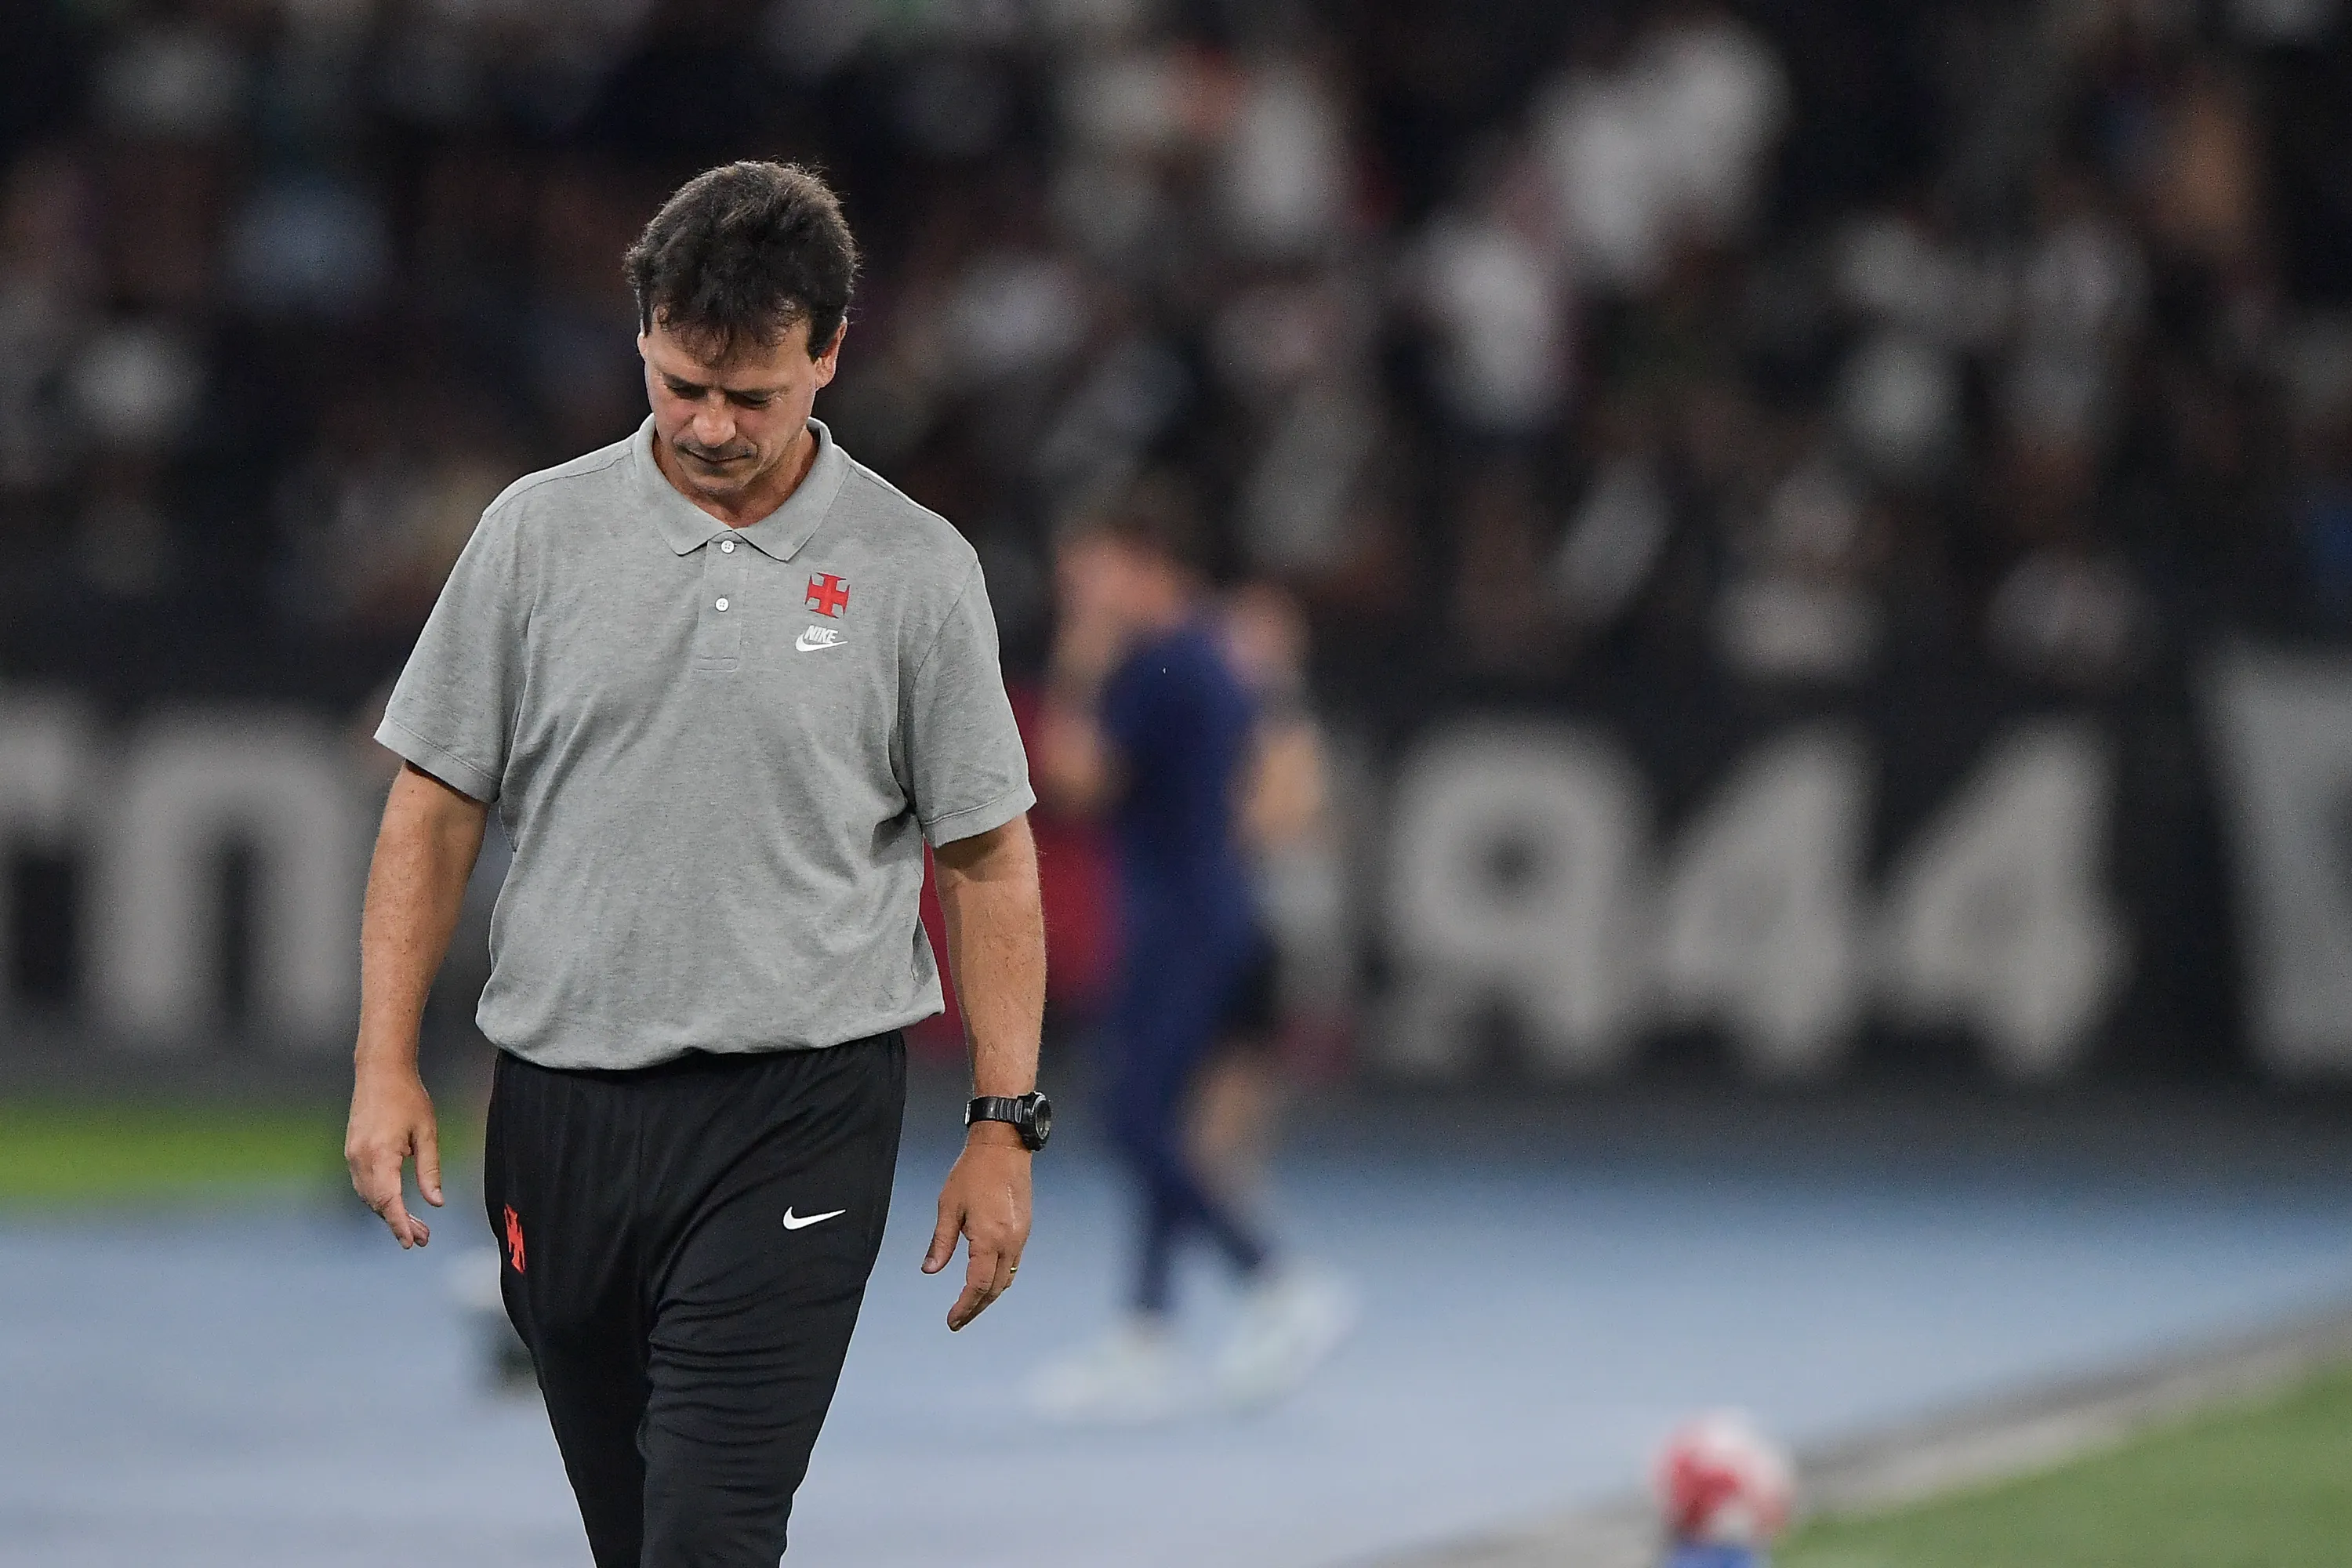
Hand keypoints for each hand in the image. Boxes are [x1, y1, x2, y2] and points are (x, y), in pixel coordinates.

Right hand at [345, 1058, 442, 1247]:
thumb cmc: (408, 1097)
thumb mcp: (427, 1133)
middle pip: (377, 1203)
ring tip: (414, 1226)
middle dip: (398, 1223)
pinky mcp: (351, 1151)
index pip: (389, 1201)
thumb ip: (429, 1170)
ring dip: (388, 1213)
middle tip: (422, 1238)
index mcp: (381, 1155)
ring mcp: (352, 1155)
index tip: (412, 1242)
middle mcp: (360, 1159)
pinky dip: (378, 1198)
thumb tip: (435, 1202)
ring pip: (368, 1196)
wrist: (380, 1071)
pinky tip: (395, 1204)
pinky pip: (363, 1184)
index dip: (400, 1224)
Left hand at [922, 1127, 1031, 1330]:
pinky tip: (986, 1279)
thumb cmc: (973, 1171)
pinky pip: (1013, 1264)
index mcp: (989, 1238)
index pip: (978, 1285)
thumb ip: (942, 1242)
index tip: (952, 1320)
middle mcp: (1010, 1241)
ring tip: (970, 1305)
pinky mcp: (1024, 1228)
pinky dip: (999, 1278)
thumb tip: (930, 1270)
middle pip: (995, 1288)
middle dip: (976, 1308)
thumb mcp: (949, 1206)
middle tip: (958, 1320)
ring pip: (1007, 1278)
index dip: (964, 1307)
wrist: (1003, 1146)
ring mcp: (1020, 1236)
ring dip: (989, 1296)